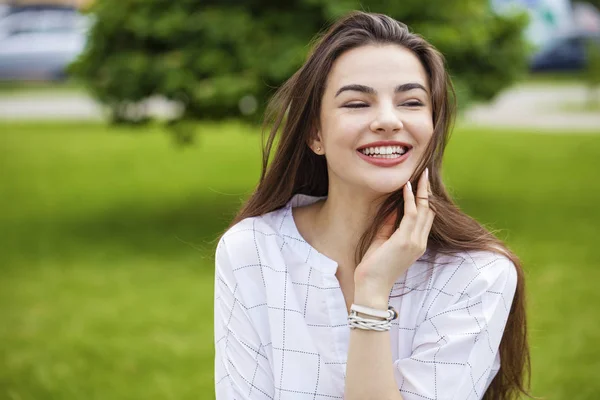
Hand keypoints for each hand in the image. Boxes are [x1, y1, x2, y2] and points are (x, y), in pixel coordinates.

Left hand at [354, 168, 434, 304]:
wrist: (371, 287)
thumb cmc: (374, 267)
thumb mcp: (382, 241)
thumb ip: (389, 225)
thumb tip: (392, 208)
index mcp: (416, 244)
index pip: (426, 217)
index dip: (425, 199)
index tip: (421, 183)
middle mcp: (419, 242)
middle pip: (429, 211)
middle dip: (427, 191)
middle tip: (425, 172)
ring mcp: (414, 242)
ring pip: (423, 210)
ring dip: (421, 191)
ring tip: (420, 174)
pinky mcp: (405, 241)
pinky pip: (410, 215)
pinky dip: (409, 199)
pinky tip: (407, 186)